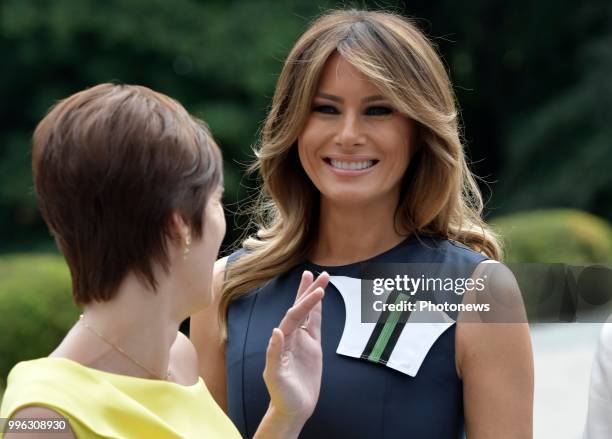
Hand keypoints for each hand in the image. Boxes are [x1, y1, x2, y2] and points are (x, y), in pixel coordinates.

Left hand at [262, 270, 328, 424]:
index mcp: (282, 341)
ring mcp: (302, 340)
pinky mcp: (312, 347)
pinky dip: (317, 311)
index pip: (294, 317)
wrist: (293, 408)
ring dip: (312, 296)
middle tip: (319, 274)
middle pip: (300, 308)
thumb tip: (276, 331)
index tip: (318, 292)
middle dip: (308, 291)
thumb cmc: (281, 395)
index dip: (305, 303)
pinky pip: (315, 324)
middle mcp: (290, 337)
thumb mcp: (275, 376)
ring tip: (320, 279)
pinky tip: (319, 299)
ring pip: (308, 313)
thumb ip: (273, 353)